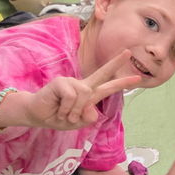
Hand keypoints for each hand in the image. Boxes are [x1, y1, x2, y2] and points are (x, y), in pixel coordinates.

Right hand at [21, 51, 141, 129]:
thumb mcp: (76, 123)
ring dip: (73, 111)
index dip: (122, 83)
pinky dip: (65, 108)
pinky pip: (71, 97)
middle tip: (129, 52)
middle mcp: (82, 85)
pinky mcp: (61, 82)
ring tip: (64, 115)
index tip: (138, 77)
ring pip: (84, 95)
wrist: (37, 115)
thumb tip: (93, 109)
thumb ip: (87, 118)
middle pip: (102, 73)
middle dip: (116, 63)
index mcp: (89, 95)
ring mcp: (72, 82)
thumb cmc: (58, 117)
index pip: (108, 87)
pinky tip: (58, 108)